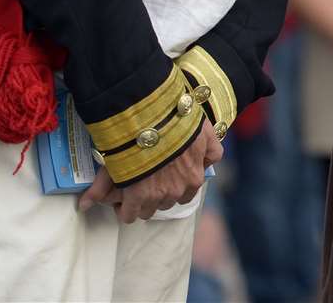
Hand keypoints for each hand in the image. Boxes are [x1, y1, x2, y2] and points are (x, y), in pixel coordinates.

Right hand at [78, 118, 223, 222]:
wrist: (153, 119)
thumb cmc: (180, 123)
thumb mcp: (206, 133)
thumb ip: (212, 151)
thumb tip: (209, 163)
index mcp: (194, 177)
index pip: (185, 195)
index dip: (173, 187)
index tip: (164, 180)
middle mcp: (177, 190)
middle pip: (166, 202)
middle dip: (158, 194)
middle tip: (147, 182)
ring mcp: (156, 195)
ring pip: (148, 209)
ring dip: (141, 203)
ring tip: (131, 191)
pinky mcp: (136, 196)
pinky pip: (129, 213)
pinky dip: (125, 210)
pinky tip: (120, 204)